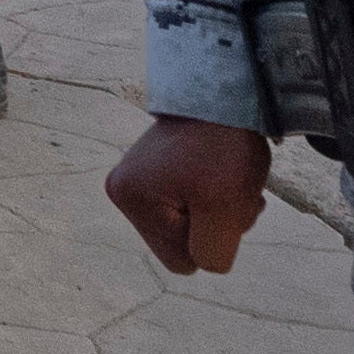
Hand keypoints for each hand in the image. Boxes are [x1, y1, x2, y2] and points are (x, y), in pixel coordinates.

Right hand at [107, 116, 271, 276]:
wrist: (228, 92)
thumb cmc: (224, 147)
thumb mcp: (226, 211)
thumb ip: (211, 254)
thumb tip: (203, 261)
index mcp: (128, 198)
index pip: (183, 260)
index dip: (211, 237)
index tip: (220, 199)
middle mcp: (123, 188)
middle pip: (183, 244)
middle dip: (215, 225)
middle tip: (229, 190)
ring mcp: (139, 177)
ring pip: (190, 225)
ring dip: (220, 210)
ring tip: (229, 178)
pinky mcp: (157, 168)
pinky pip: (189, 204)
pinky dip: (213, 195)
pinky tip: (223, 173)